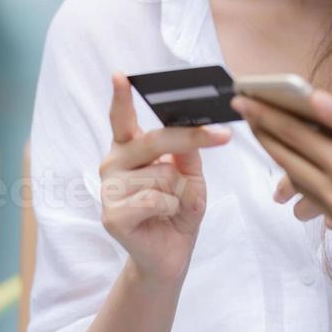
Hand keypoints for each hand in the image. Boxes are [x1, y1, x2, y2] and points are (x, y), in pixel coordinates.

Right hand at [101, 73, 228, 283]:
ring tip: (172, 206)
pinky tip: (161, 218)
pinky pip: (156, 199)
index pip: (121, 118)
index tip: (120, 75)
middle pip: (155, 140)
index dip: (120, 97)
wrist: (170, 255)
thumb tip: (191, 131)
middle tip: (223, 135)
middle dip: (192, 138)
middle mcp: (113, 164)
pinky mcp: (112, 215)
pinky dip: (171, 208)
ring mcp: (108, 190)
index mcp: (129, 149)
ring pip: (163, 174)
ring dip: (181, 192)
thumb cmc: (179, 209)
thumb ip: (187, 152)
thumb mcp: (191, 175)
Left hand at [235, 90, 331, 244]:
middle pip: (286, 160)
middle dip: (264, 135)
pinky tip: (304, 168)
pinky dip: (305, 182)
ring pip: (297, 183)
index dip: (265, 115)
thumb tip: (311, 98)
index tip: (244, 100)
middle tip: (248, 114)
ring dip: (281, 159)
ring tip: (271, 137)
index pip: (292, 135)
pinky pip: (315, 201)